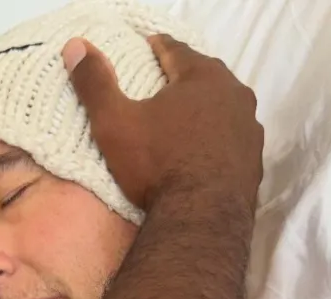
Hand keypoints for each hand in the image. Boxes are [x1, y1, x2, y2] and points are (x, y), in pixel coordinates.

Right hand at [62, 34, 263, 214]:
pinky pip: (231, 138)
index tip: (146, 48)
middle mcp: (234, 95)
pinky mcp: (255, 160)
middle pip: (205, 75)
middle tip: (162, 81)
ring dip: (203, 109)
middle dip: (184, 76)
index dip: (157, 48)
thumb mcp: (115, 123)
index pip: (176, 50)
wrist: (202, 219)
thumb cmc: (156, 164)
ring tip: (181, 119)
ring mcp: (249, 129)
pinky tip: (201, 151)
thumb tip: (76, 47)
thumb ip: (95, 84)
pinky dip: (216, 138)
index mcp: (202, 77)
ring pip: (223, 107)